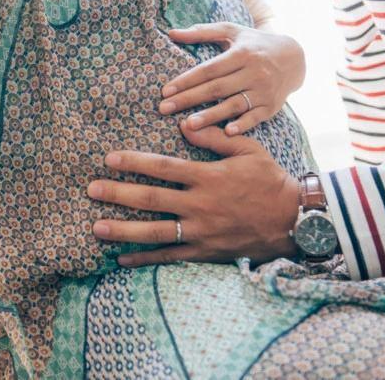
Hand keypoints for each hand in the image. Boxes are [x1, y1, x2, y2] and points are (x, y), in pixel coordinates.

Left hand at [88, 124, 299, 266]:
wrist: (293, 220)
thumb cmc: (270, 180)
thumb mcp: (247, 149)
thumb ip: (214, 137)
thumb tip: (183, 125)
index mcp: (208, 177)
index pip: (163, 168)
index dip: (134, 163)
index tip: (109, 158)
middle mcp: (200, 205)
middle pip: (151, 200)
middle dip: (118, 194)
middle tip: (91, 189)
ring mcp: (202, 231)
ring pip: (156, 232)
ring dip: (123, 230)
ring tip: (96, 227)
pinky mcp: (205, 252)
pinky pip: (171, 257)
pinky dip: (145, 259)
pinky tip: (122, 259)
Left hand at [161, 23, 304, 135]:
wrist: (294, 58)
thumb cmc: (254, 44)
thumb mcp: (232, 31)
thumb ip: (202, 32)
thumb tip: (172, 33)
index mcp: (241, 53)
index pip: (209, 69)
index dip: (186, 80)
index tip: (165, 90)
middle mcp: (253, 72)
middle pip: (216, 88)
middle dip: (188, 99)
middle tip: (164, 109)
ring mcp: (263, 90)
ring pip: (233, 105)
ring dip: (210, 116)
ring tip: (188, 125)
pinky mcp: (271, 106)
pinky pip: (254, 117)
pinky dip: (242, 124)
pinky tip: (226, 132)